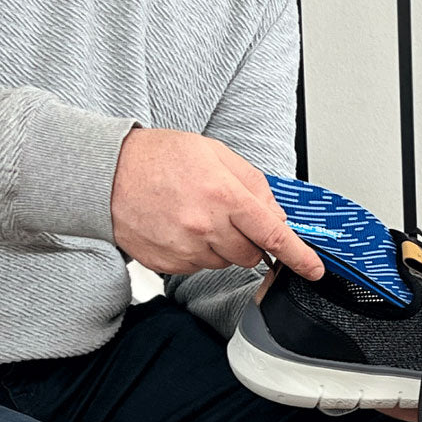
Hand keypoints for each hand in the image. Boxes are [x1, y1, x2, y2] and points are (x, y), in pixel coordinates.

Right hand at [110, 128, 323, 279]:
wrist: (107, 173)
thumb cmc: (159, 157)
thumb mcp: (213, 153)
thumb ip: (252, 184)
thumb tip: (275, 215)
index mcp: (222, 195)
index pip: (273, 234)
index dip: (299, 255)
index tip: (313, 269)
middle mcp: (205, 226)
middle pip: (250, 254)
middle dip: (248, 239)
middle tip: (224, 215)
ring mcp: (184, 248)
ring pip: (223, 262)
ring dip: (219, 245)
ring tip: (193, 215)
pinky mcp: (166, 263)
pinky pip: (196, 267)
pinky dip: (194, 251)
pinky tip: (177, 227)